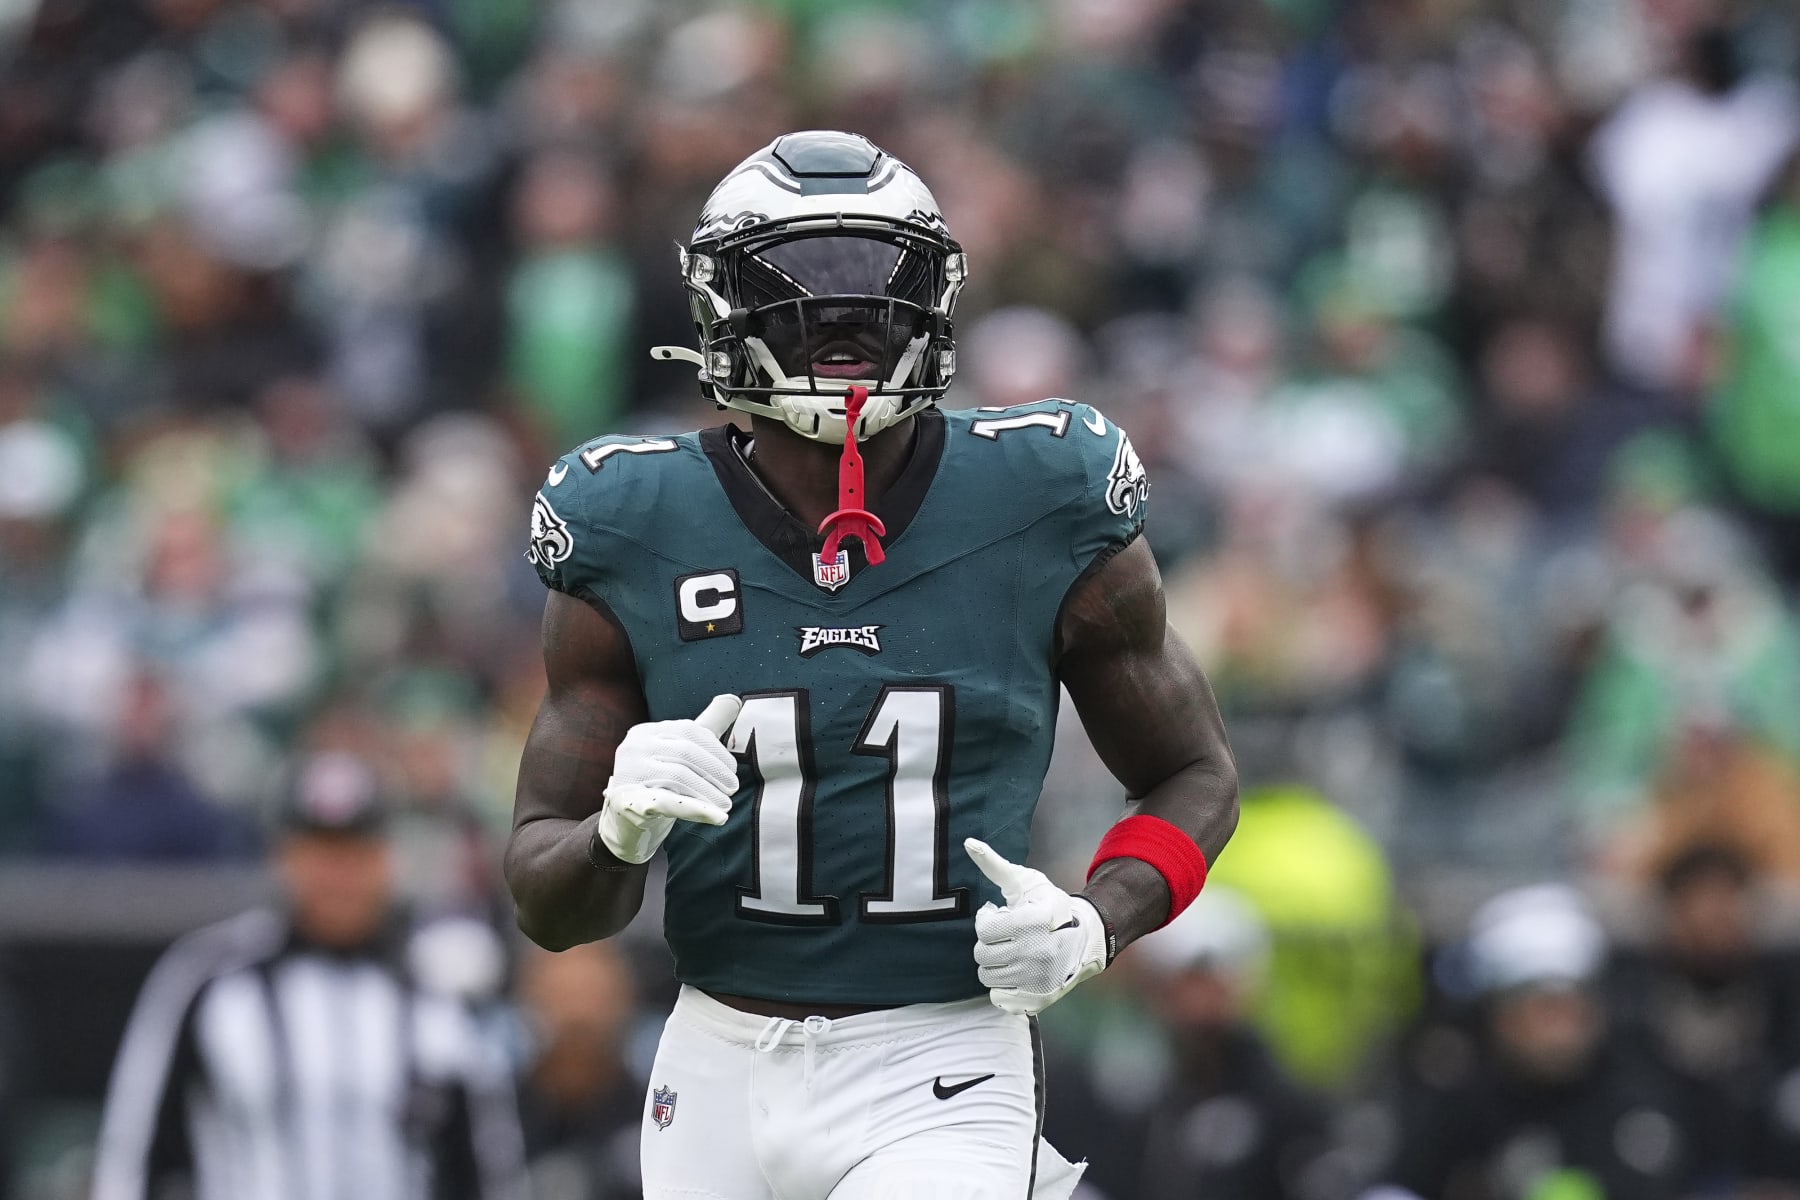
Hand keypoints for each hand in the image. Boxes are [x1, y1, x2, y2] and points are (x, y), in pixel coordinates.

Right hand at [593, 695, 741, 864]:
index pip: (689, 731)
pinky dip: (696, 809)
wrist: (624, 822)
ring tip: (726, 804)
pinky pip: (667, 802)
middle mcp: (633, 747)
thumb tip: (733, 701)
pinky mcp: (628, 802)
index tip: (732, 769)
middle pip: (685, 752)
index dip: (715, 750)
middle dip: (715, 770)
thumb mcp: (677, 752)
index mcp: (645, 731)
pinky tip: (717, 817)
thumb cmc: (656, 782)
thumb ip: (704, 728)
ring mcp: (628, 774)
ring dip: (709, 792)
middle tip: (733, 788)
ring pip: (678, 776)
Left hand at [965, 838, 1108, 1015]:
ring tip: (1012, 952)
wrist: (1087, 938)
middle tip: (1008, 935)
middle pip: (982, 955)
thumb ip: (994, 865)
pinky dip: (1003, 987)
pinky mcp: (1039, 999)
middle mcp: (1035, 952)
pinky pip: (999, 999)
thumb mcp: (1025, 882)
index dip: (988, 920)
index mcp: (1031, 921)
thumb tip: (968, 843)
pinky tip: (1017, 972)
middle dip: (990, 942)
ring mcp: (1038, 979)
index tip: (1001, 915)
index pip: (983, 930)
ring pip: (987, 977)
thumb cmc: (1050, 906)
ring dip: (995, 964)